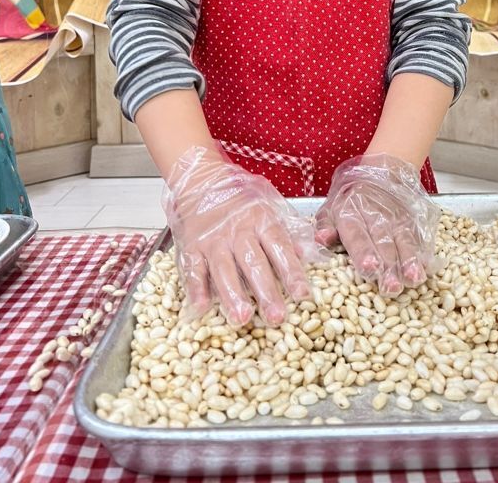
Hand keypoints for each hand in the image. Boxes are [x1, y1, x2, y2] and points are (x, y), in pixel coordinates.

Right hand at [162, 145, 320, 326]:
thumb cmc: (240, 197)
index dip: (292, 272)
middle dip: (265, 291)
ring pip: (223, 270)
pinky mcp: (191, 247)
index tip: (303, 295)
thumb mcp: (270, 205)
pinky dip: (196, 289)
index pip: (280, 247)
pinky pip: (193, 269)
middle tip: (276, 317)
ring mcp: (213, 240)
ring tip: (242, 318)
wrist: (202, 179)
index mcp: (261, 220)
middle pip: (253, 263)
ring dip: (233, 295)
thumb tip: (306, 254)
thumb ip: (288, 230)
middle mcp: (238, 232)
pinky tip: (202, 307)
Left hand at [315, 153, 440, 296]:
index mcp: (351, 214)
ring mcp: (397, 218)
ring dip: (409, 261)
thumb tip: (322, 239)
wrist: (382, 171)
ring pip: (404, 240)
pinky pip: (419, 236)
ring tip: (414, 278)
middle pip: (383, 242)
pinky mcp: (413, 219)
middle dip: (388, 266)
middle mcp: (375, 216)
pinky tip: (427, 267)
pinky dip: (423, 252)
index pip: (357, 235)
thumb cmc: (351, 198)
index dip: (364, 252)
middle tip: (392, 287)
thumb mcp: (330, 207)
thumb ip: (324, 225)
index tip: (369, 268)